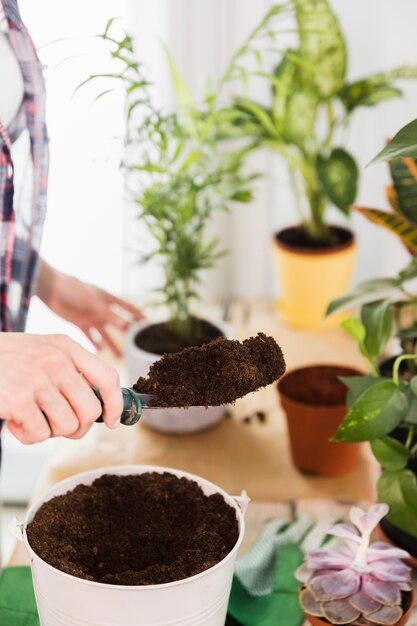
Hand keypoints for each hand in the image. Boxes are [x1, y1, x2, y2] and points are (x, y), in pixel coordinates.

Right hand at [0, 333, 122, 443]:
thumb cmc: (7, 360)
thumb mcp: (43, 350)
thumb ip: (70, 369)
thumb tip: (100, 407)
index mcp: (66, 346)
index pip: (107, 377)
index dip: (116, 404)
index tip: (113, 421)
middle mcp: (56, 360)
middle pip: (90, 411)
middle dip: (77, 426)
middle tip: (57, 423)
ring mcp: (38, 380)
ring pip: (67, 427)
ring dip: (49, 431)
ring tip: (31, 416)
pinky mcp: (19, 401)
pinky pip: (39, 435)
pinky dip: (27, 436)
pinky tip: (14, 420)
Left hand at [37, 262, 143, 355]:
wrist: (51, 290)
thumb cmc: (74, 290)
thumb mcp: (94, 302)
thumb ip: (109, 314)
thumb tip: (125, 326)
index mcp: (107, 298)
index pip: (126, 307)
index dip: (136, 314)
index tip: (147, 323)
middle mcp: (100, 309)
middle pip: (116, 324)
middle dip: (125, 335)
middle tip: (133, 347)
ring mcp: (90, 317)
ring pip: (104, 334)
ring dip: (111, 344)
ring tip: (120, 356)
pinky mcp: (79, 323)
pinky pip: (89, 336)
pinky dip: (94, 344)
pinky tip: (100, 352)